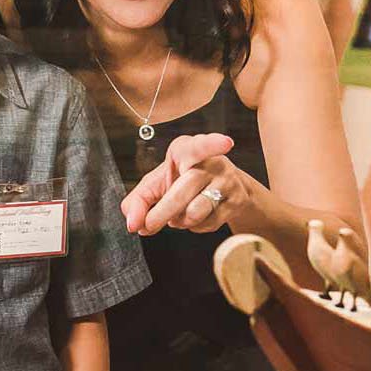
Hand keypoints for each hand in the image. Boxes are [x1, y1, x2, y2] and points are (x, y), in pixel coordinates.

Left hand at [121, 133, 250, 234]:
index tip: (226, 143)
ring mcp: (227, 183)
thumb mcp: (157, 184)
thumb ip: (138, 201)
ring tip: (179, 215)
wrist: (225, 189)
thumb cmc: (185, 182)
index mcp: (189, 149)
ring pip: (195, 212)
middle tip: (147, 226)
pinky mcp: (237, 201)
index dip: (212, 144)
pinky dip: (195, 227)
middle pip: (183, 192)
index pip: (201, 145)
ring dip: (180, 221)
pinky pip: (208, 223)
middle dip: (161, 213)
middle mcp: (212, 163)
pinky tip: (197, 217)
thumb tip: (133, 223)